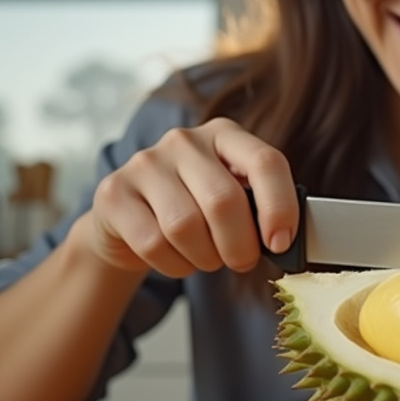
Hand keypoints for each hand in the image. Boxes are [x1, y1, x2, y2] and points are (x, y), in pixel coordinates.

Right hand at [78, 117, 298, 277]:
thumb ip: (258, 208)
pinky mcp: (114, 192)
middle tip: (242, 261)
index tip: (281, 243)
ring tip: (206, 257)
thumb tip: (285, 241)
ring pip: (185, 226)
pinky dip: (174, 265)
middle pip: (224, 200)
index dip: (280, 206)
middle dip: (240, 245)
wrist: (131, 222)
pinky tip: (176, 258)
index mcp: (225, 135)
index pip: (265, 162)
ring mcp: (145, 162)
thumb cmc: (195, 211)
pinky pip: (153, 243)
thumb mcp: (233, 198)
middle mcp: (184, 140)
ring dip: (205, 257)